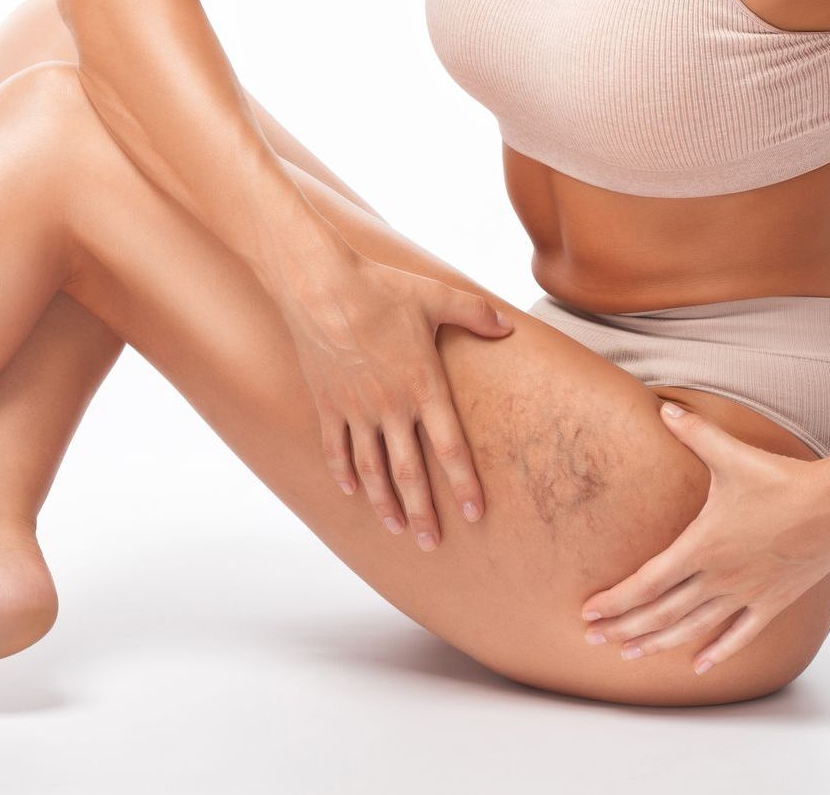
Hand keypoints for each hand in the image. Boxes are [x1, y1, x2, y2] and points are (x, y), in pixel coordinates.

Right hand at [277, 248, 514, 549]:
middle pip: (409, 473)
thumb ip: (476, 314)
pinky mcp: (327, 403)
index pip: (449, 448)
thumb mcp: (437, 296)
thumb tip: (508, 324)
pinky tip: (351, 492)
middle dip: (422, 513)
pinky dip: (343, 473)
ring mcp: (355, 409)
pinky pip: (336, 448)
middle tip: (431, 544)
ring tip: (396, 528)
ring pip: (371, 469)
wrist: (321, 285)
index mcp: (422, 386)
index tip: (476, 514)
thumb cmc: (381, 288)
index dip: (464, 484)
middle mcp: (390, 407)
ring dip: (384, 503)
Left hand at [580, 401, 829, 673]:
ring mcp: (746, 593)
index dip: (616, 600)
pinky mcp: (772, 602)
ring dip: (659, 643)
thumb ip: (694, 433)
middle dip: (624, 627)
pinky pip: (741, 635)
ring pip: (694, 628)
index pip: (647, 582)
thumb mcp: (732, 455)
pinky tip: (700, 666)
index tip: (589, 612)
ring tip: (630, 654)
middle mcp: (719, 577)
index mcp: (701, 546)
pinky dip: (719, 652)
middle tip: (593, 640)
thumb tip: (665, 409)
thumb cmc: (783, 481)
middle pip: (662, 612)